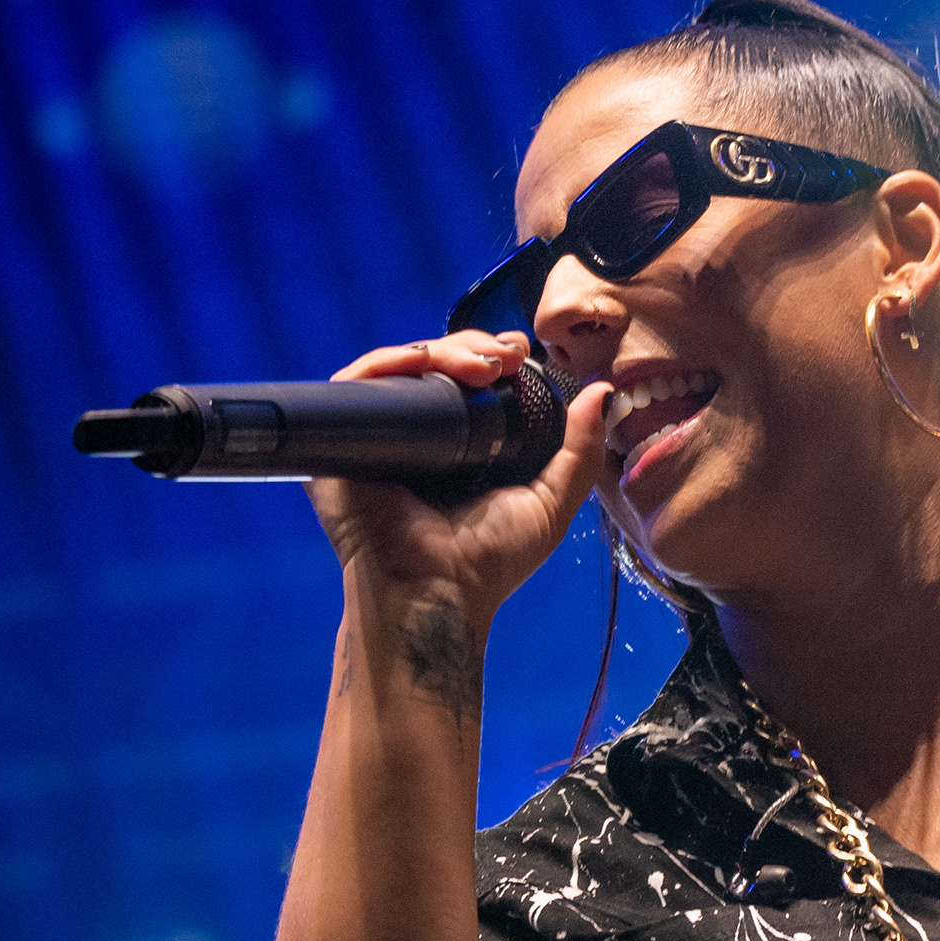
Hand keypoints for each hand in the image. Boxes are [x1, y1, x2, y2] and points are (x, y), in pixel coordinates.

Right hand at [306, 330, 614, 619]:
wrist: (437, 593)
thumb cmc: (488, 563)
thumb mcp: (549, 502)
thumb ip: (579, 452)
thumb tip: (602, 393)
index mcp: (452, 444)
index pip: (464, 380)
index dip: (488, 356)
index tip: (519, 351)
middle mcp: (411, 435)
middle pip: (432, 365)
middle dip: (471, 348)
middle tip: (506, 355)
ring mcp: (373, 437)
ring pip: (400, 368)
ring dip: (439, 351)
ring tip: (481, 364)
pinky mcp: (337, 443)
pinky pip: (354, 385)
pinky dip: (387, 362)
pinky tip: (421, 361)